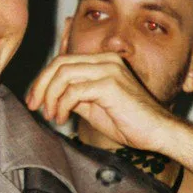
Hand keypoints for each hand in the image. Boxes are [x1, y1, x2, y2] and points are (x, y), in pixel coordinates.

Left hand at [23, 52, 180, 150]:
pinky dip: (62, 105)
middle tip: (34, 106)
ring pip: (63, 74)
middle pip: (59, 64)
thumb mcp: (94, 106)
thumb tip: (50, 98)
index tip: (35, 101)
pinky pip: (74, 91)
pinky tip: (62, 118)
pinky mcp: (110, 84)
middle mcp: (106, 60)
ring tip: (52, 116)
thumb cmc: (130, 122)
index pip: (63, 61)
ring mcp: (109, 70)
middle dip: (41, 86)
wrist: (158, 132)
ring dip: (51, 97)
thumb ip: (75, 96)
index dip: (44, 80)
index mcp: (103, 61)